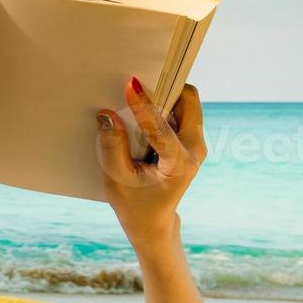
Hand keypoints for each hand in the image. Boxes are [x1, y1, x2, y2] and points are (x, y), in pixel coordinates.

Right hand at [96, 78, 206, 251]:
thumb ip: (112, 147)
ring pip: (187, 103)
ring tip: (138, 93)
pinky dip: (163, 104)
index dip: (143, 105)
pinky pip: (181, 111)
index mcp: (179, 164)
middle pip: (189, 102)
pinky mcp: (188, 140)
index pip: (161, 127)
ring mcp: (195, 144)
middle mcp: (194, 150)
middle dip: (166, 88)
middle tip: (140, 80)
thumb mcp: (116, 180)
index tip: (129, 85)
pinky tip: (141, 108)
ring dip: (164, 95)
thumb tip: (107, 114)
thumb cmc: (133, 204)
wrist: (153, 222)